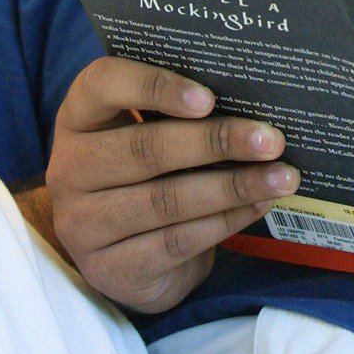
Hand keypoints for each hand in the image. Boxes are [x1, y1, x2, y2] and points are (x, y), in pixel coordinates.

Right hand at [46, 57, 299, 312]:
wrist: (126, 253)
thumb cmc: (150, 174)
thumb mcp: (153, 134)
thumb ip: (188, 114)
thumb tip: (260, 102)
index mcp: (80, 118)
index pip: (103, 85)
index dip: (155, 87)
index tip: (209, 98)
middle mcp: (70, 168)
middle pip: (146, 149)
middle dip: (217, 142)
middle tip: (271, 139)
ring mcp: (84, 224)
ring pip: (166, 200)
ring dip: (234, 186)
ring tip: (282, 177)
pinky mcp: (111, 268)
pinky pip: (177, 241)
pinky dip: (226, 221)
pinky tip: (259, 206)